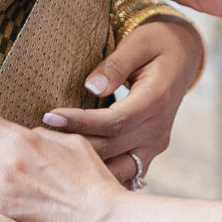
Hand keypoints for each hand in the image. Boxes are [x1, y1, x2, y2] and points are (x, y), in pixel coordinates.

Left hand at [42, 17, 202, 187]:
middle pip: (111, 148)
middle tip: (37, 140)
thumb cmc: (158, 43)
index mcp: (156, 100)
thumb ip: (116, 65)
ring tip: (50, 158)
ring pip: (118, 168)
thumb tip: (92, 87)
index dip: (80, 122)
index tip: (50, 115)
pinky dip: (102, 177)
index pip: (114, 121)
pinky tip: (75, 176)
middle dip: (73, 147)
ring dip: (85, 168)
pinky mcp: (150, 151)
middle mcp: (158, 129)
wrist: (184, 56)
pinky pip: (125, 172)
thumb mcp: (139, 43)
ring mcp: (155, 144)